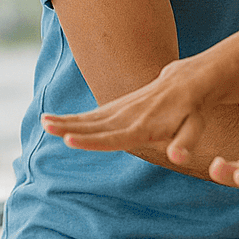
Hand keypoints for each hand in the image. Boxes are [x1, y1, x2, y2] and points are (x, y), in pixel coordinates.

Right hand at [42, 58, 209, 163]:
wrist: (185, 82)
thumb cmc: (191, 110)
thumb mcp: (195, 126)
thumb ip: (185, 142)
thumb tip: (178, 156)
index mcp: (144, 127)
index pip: (115, 137)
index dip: (92, 141)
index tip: (70, 140)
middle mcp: (128, 117)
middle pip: (96, 126)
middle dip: (70, 127)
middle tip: (47, 126)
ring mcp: (120, 110)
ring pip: (89, 118)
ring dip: (66, 120)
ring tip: (43, 122)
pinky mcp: (116, 107)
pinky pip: (91, 114)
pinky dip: (72, 117)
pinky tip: (52, 120)